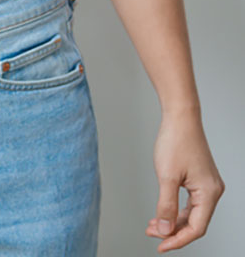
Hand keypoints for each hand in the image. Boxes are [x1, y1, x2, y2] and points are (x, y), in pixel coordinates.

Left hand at [147, 110, 224, 251]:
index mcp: (209, 193)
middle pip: (194, 222)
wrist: (180, 118)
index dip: (178, 240)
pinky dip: (174, 209)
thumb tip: (163, 229)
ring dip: (171, 220)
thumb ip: (165, 205)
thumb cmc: (175, 142)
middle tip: (150, 233)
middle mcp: (212, 191)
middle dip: (172, 230)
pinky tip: (160, 212)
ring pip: (190, 213)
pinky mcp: (199, 179)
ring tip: (151, 225)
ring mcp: (206, 185)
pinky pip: (189, 202)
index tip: (160, 246)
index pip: (196, 228)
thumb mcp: (166, 177)